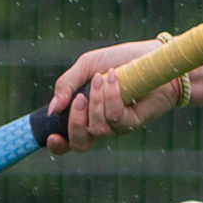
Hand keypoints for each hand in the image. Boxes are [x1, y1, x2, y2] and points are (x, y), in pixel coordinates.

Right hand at [45, 40, 168, 148]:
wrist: (151, 56)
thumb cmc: (118, 60)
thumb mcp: (86, 66)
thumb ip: (66, 85)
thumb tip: (52, 109)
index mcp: (84, 115)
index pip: (68, 141)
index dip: (58, 145)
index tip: (52, 137)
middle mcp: (100, 125)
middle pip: (80, 144)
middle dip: (75, 122)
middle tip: (80, 99)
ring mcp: (117, 126)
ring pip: (98, 128)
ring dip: (97, 101)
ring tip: (103, 77)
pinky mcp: (133, 122)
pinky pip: (116, 116)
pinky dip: (111, 96)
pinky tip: (114, 78)